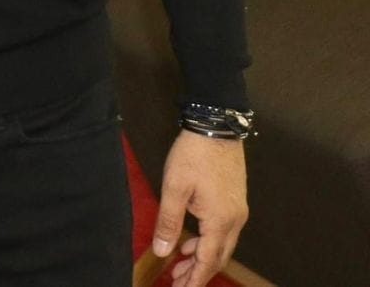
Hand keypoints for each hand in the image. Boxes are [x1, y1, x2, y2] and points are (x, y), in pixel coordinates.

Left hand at [152, 130, 247, 286]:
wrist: (216, 128)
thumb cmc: (193, 156)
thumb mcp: (174, 188)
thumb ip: (168, 221)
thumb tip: (161, 250)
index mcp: (220, 221)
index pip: (208, 261)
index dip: (195, 280)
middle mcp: (235, 220)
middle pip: (217, 257)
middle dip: (198, 272)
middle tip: (177, 282)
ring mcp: (237, 211)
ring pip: (221, 244)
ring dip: (201, 257)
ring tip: (179, 265)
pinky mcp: (235, 201)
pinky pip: (222, 231)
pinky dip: (207, 241)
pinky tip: (191, 241)